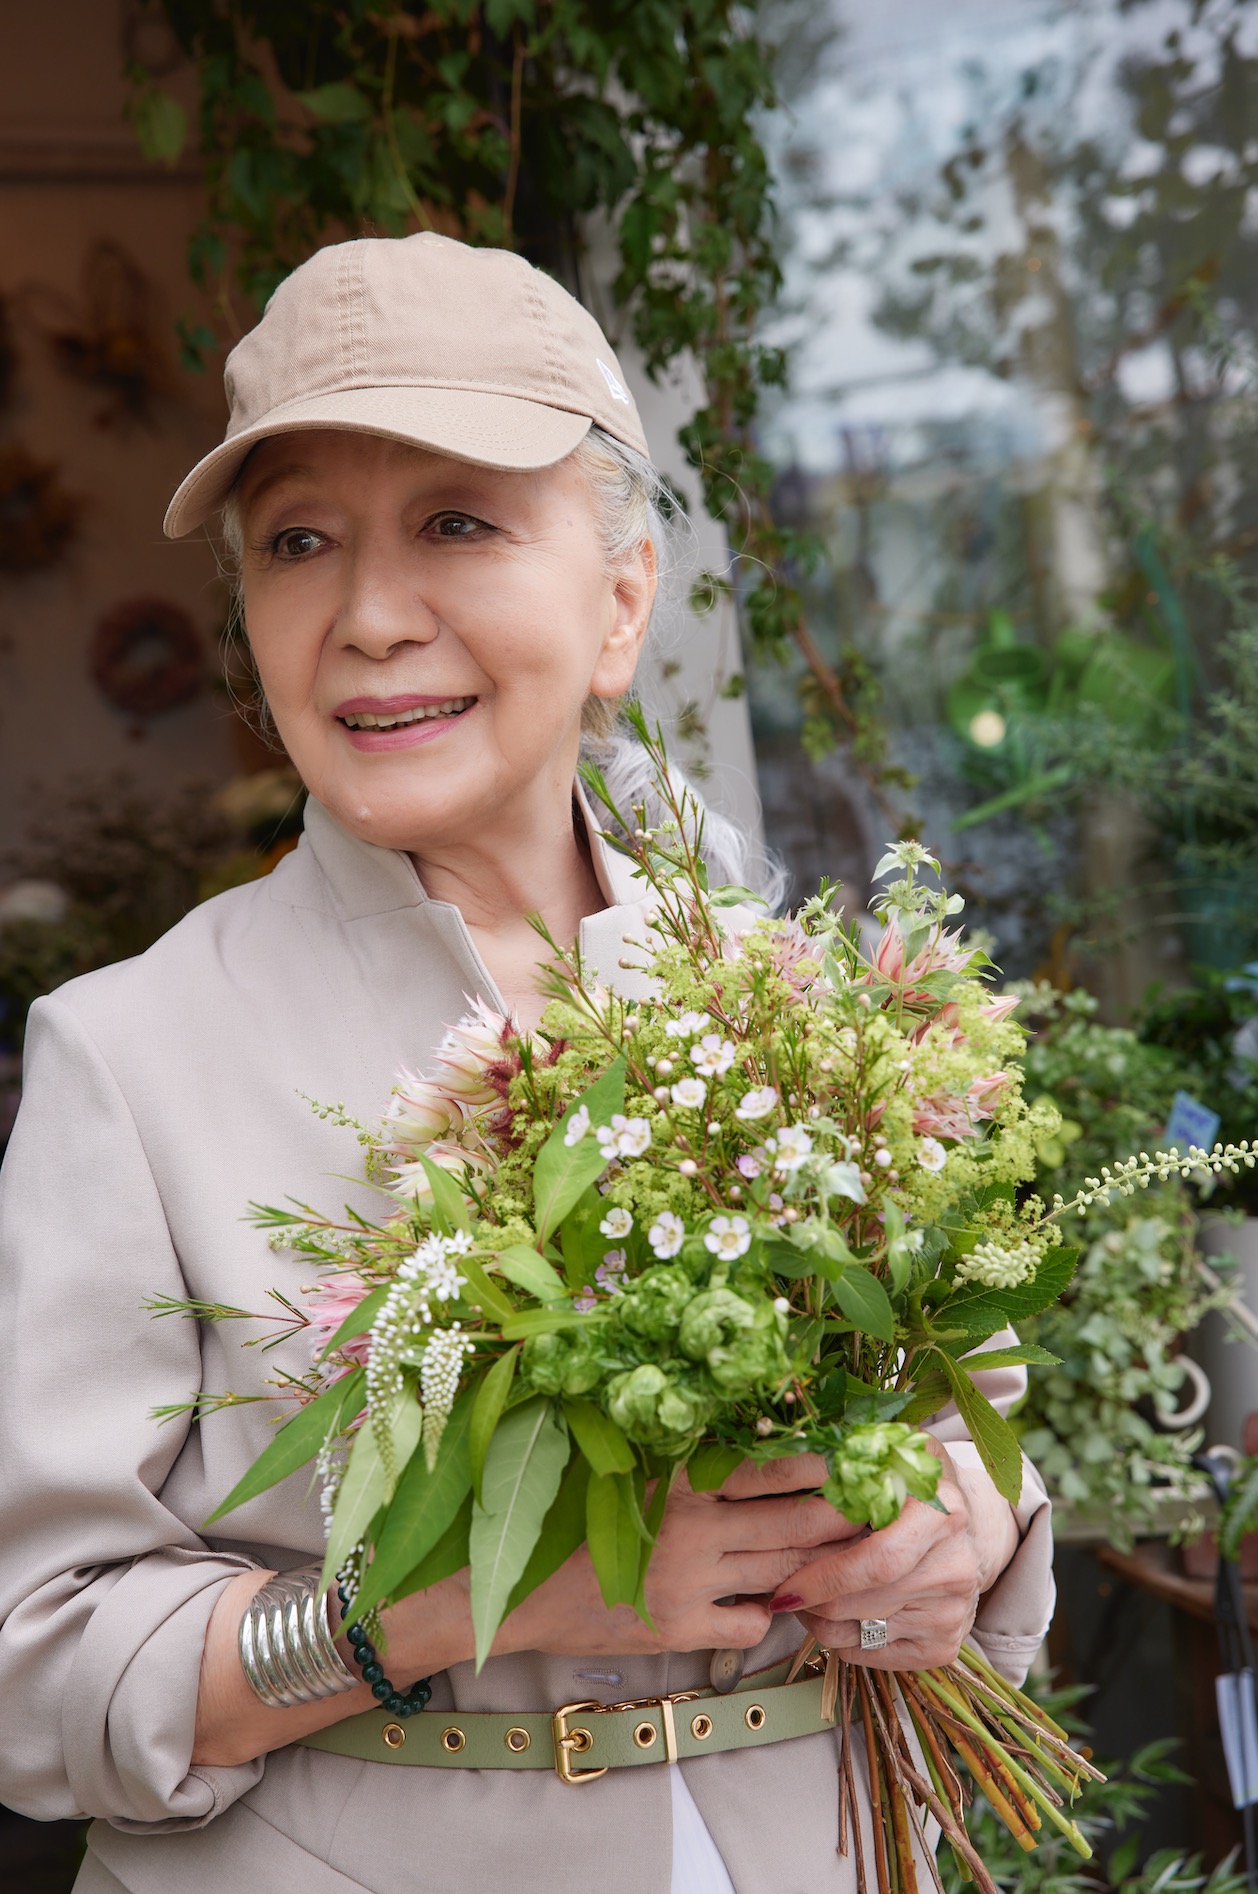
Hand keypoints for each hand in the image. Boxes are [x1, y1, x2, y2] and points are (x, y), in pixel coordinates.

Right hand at [485, 1459, 864, 1660]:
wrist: (527, 1587)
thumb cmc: (582, 1518)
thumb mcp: (637, 1474)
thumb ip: (694, 1465)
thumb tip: (763, 1448)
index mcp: (679, 1476)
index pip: (771, 1467)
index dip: (822, 1466)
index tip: (858, 1459)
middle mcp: (690, 1525)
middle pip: (795, 1521)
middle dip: (844, 1516)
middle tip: (880, 1508)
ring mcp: (688, 1580)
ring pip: (784, 1571)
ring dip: (820, 1564)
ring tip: (850, 1551)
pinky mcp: (681, 1627)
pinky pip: (754, 1622)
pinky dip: (771, 1612)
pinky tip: (769, 1599)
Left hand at [760, 1440, 1019, 1669]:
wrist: (965, 1523)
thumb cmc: (908, 1484)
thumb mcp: (885, 1452)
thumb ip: (846, 1459)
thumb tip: (787, 1468)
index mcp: (940, 1513)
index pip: (876, 1563)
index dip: (823, 1577)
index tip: (782, 1585)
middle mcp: (955, 1567)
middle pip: (858, 1604)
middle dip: (809, 1601)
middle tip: (782, 1587)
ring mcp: (953, 1611)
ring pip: (857, 1634)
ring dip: (818, 1621)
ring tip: (806, 1595)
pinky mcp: (945, 1645)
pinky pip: (871, 1657)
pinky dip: (842, 1640)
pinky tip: (836, 1612)